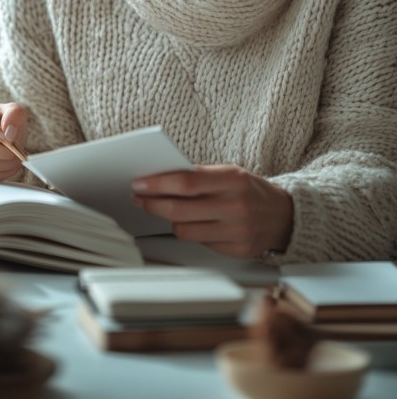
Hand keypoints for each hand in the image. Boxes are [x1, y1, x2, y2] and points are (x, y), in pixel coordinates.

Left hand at [132, 164, 293, 258]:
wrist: (283, 215)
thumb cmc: (250, 190)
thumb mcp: (230, 172)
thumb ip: (200, 175)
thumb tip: (162, 177)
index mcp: (233, 180)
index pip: (186, 182)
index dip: (158, 184)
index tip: (140, 184)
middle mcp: (236, 206)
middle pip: (180, 209)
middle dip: (153, 204)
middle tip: (140, 198)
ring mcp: (237, 231)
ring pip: (185, 230)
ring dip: (169, 220)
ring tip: (164, 210)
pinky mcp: (237, 251)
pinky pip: (200, 243)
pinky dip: (191, 232)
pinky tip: (190, 222)